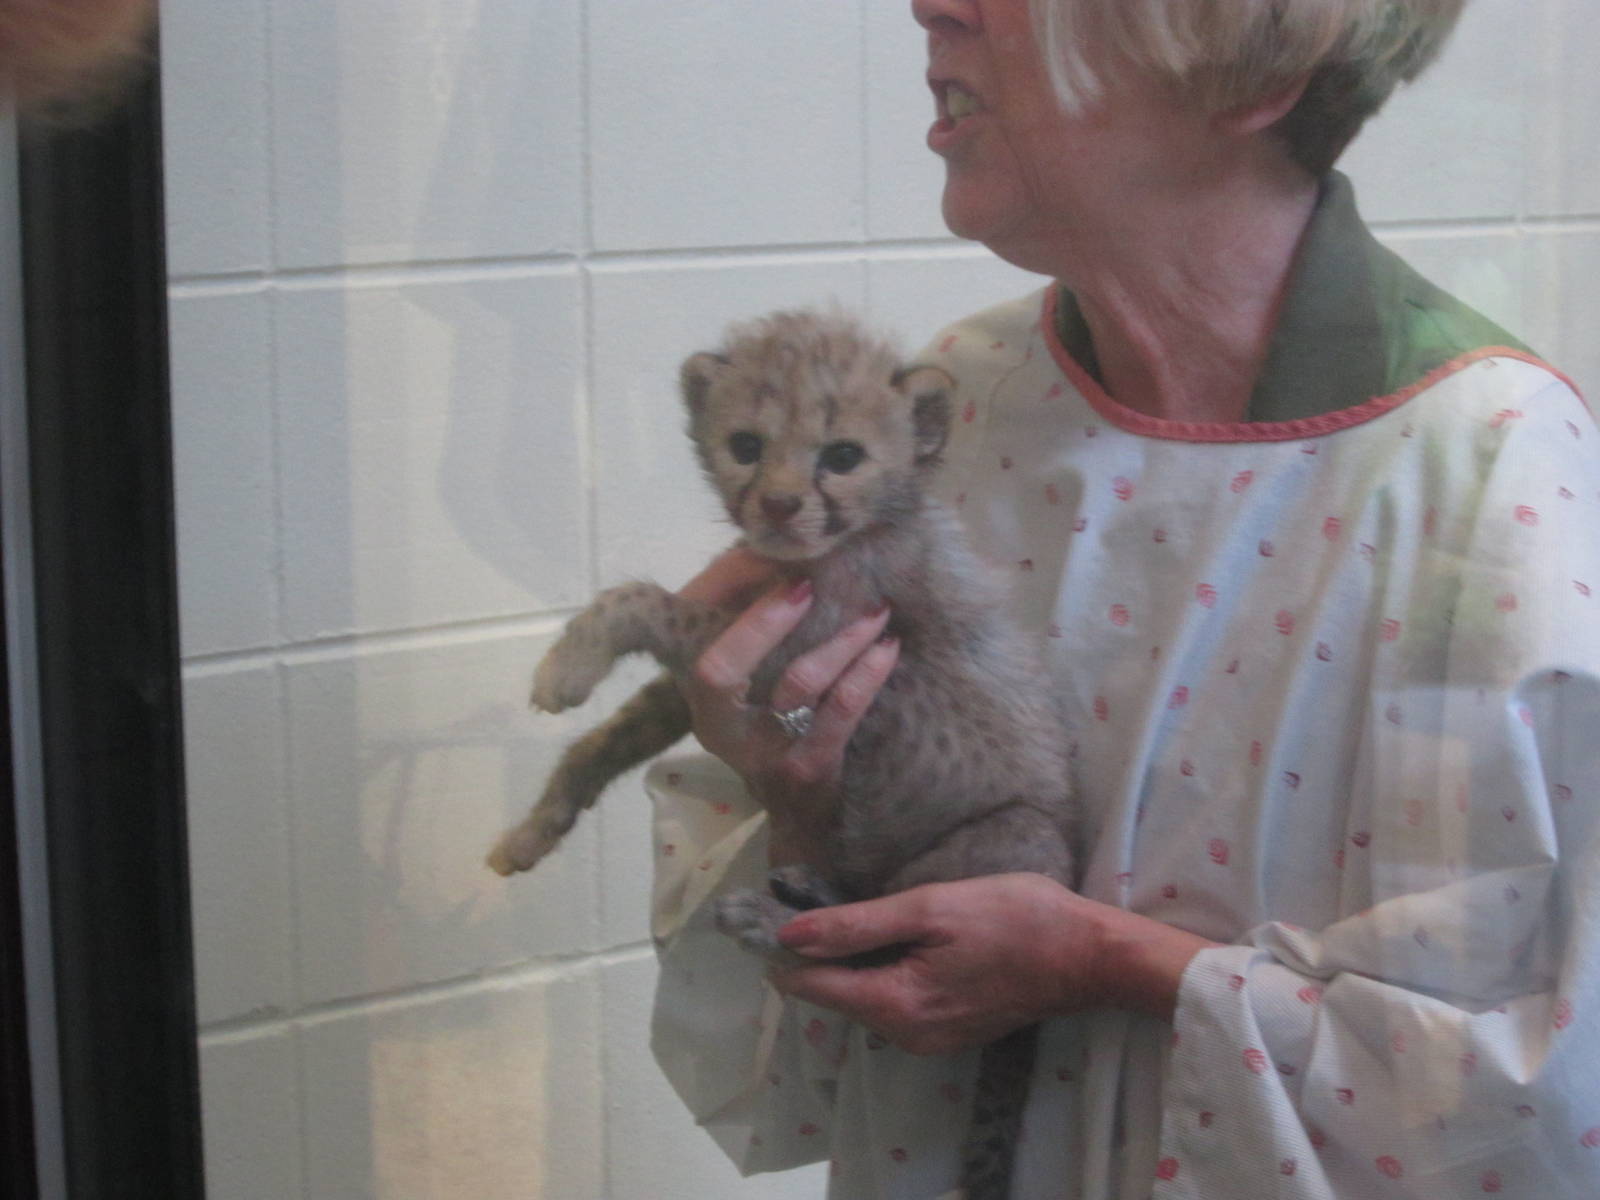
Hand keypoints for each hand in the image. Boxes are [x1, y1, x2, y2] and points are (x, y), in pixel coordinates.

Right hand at [678, 549, 900, 862]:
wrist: (801, 814)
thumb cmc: (773, 722)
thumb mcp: (749, 677)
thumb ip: (745, 614)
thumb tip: (767, 547)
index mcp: (698, 695)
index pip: (691, 645)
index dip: (725, 608)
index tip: (779, 576)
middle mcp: (718, 727)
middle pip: (720, 671)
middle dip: (762, 623)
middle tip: (811, 583)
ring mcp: (762, 752)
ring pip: (796, 683)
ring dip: (839, 638)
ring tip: (876, 609)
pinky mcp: (807, 768)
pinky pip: (840, 711)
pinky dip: (867, 673)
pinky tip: (888, 647)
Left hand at [769, 873, 1218, 1053]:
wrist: (1089, 955)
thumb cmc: (1015, 919)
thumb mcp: (932, 907)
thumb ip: (857, 925)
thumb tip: (787, 936)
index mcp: (893, 1005)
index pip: (809, 985)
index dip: (781, 946)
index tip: (766, 905)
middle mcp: (902, 1034)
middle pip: (831, 993)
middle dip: (812, 950)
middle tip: (806, 892)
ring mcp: (926, 1038)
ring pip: (860, 996)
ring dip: (847, 957)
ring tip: (848, 905)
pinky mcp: (946, 1029)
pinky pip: (890, 1000)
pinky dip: (879, 968)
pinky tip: (891, 932)